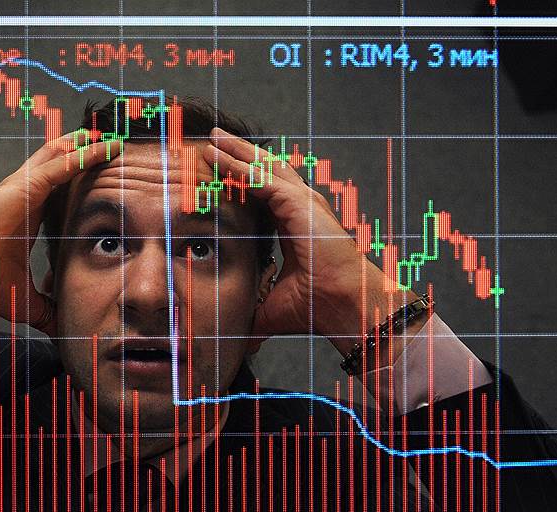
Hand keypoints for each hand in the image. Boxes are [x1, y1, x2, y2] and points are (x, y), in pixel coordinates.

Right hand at [0, 132, 121, 335]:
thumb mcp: (24, 299)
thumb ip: (47, 311)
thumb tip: (62, 330)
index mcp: (27, 216)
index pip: (59, 191)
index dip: (79, 180)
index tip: (103, 177)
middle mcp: (25, 196)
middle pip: (60, 165)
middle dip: (85, 152)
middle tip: (111, 143)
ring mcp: (24, 188)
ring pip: (61, 156)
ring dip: (87, 145)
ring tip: (110, 134)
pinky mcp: (25, 187)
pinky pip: (61, 166)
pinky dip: (84, 156)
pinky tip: (104, 148)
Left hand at [203, 127, 416, 359]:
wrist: (344, 308)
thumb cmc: (317, 308)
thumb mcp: (270, 303)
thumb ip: (250, 304)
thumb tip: (229, 326)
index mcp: (295, 225)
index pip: (263, 193)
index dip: (240, 178)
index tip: (216, 169)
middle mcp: (301, 208)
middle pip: (264, 171)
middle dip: (239, 154)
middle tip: (213, 140)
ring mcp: (303, 203)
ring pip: (262, 167)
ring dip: (236, 152)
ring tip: (213, 139)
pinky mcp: (299, 204)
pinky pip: (261, 179)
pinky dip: (238, 166)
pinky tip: (217, 157)